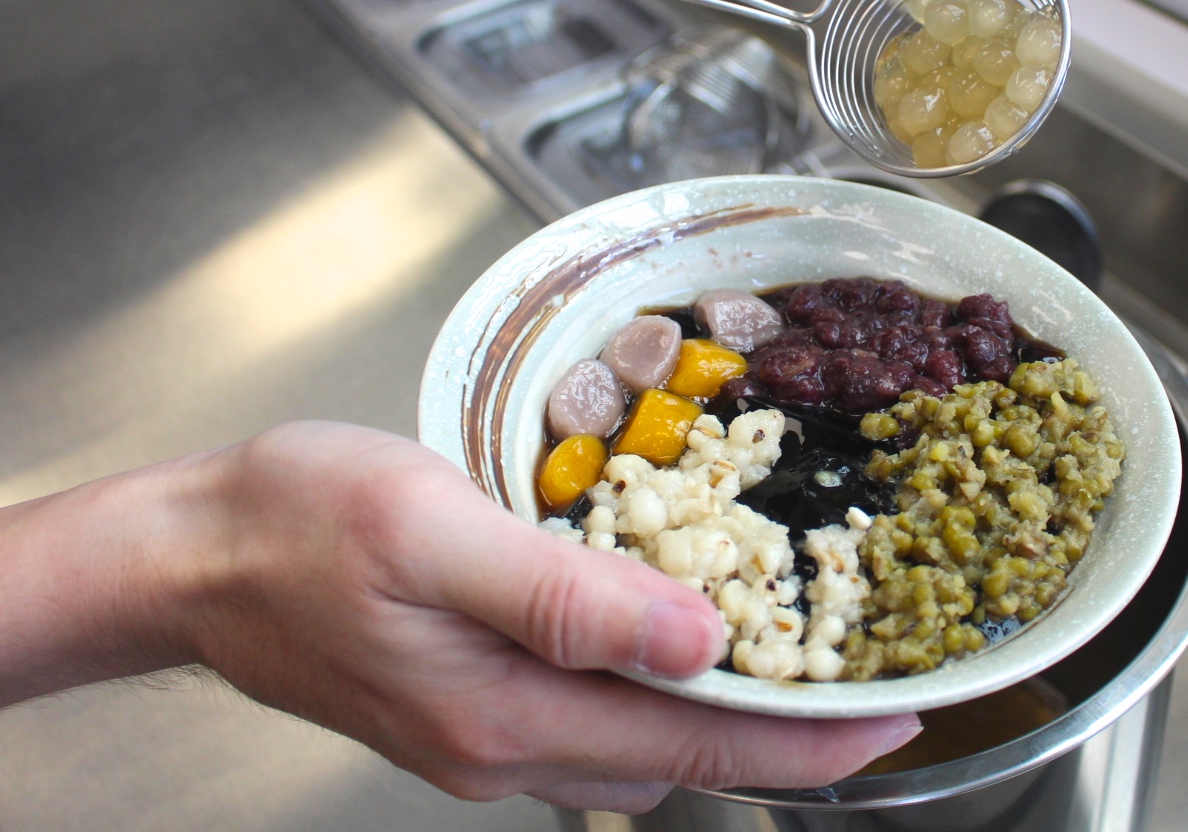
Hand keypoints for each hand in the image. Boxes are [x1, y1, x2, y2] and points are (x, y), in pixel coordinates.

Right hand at [0, 422, 918, 812]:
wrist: (192, 555)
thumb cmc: (298, 524)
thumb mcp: (434, 531)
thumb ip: (565, 594)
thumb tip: (692, 638)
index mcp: (510, 712)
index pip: (701, 742)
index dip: (812, 740)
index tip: (899, 718)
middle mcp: (507, 748)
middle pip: (685, 757)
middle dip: (789, 736)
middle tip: (872, 686)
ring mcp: (484, 739)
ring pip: (642, 749)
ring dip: (726, 720)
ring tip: (800, 666)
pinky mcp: (466, 711)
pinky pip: (592, 726)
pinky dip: (655, 701)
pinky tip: (671, 650)